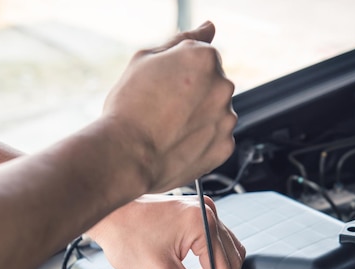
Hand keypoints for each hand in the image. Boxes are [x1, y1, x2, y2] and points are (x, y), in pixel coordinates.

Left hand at [86, 194, 245, 268]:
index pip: (225, 267)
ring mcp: (200, 210)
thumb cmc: (126, 235)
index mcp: (202, 223)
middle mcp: (206, 212)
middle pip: (231, 257)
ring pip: (225, 249)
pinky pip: (213, 240)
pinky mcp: (192, 214)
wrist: (107, 216)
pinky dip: (210, 260)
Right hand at [101, 21, 236, 193]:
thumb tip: (208, 27)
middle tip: (163, 108)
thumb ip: (181, 41)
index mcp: (204, 58)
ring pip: (215, 111)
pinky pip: (216, 138)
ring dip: (199, 116)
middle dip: (194, 93)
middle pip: (212, 83)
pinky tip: (178, 142)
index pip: (203, 56)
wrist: (127, 155)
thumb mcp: (145, 59)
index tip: (164, 86)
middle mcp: (223, 86)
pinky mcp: (225, 147)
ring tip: (169, 128)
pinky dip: (201, 140)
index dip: (180, 72)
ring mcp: (226, 118)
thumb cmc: (130, 107)